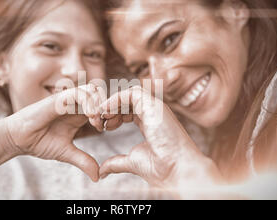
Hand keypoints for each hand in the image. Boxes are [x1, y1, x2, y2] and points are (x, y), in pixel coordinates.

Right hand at [4, 84, 105, 181]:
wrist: (19, 139)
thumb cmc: (40, 142)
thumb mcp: (67, 153)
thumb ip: (83, 161)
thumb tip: (98, 177)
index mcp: (79, 114)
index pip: (102, 105)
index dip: (109, 114)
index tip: (107, 129)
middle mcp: (75, 104)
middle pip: (101, 93)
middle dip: (108, 107)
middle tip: (106, 124)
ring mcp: (67, 100)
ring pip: (92, 90)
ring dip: (99, 104)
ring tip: (97, 122)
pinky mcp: (58, 99)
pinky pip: (78, 93)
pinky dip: (88, 102)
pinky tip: (90, 117)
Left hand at [98, 86, 221, 187]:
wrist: (176, 171)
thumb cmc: (161, 169)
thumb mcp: (132, 162)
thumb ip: (117, 162)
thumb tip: (102, 171)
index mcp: (150, 122)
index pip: (129, 110)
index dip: (114, 116)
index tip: (103, 128)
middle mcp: (154, 112)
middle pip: (128, 100)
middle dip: (111, 108)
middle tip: (99, 121)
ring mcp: (155, 107)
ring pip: (129, 94)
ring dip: (112, 102)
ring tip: (102, 116)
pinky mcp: (154, 105)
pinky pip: (131, 93)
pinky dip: (116, 99)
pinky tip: (106, 111)